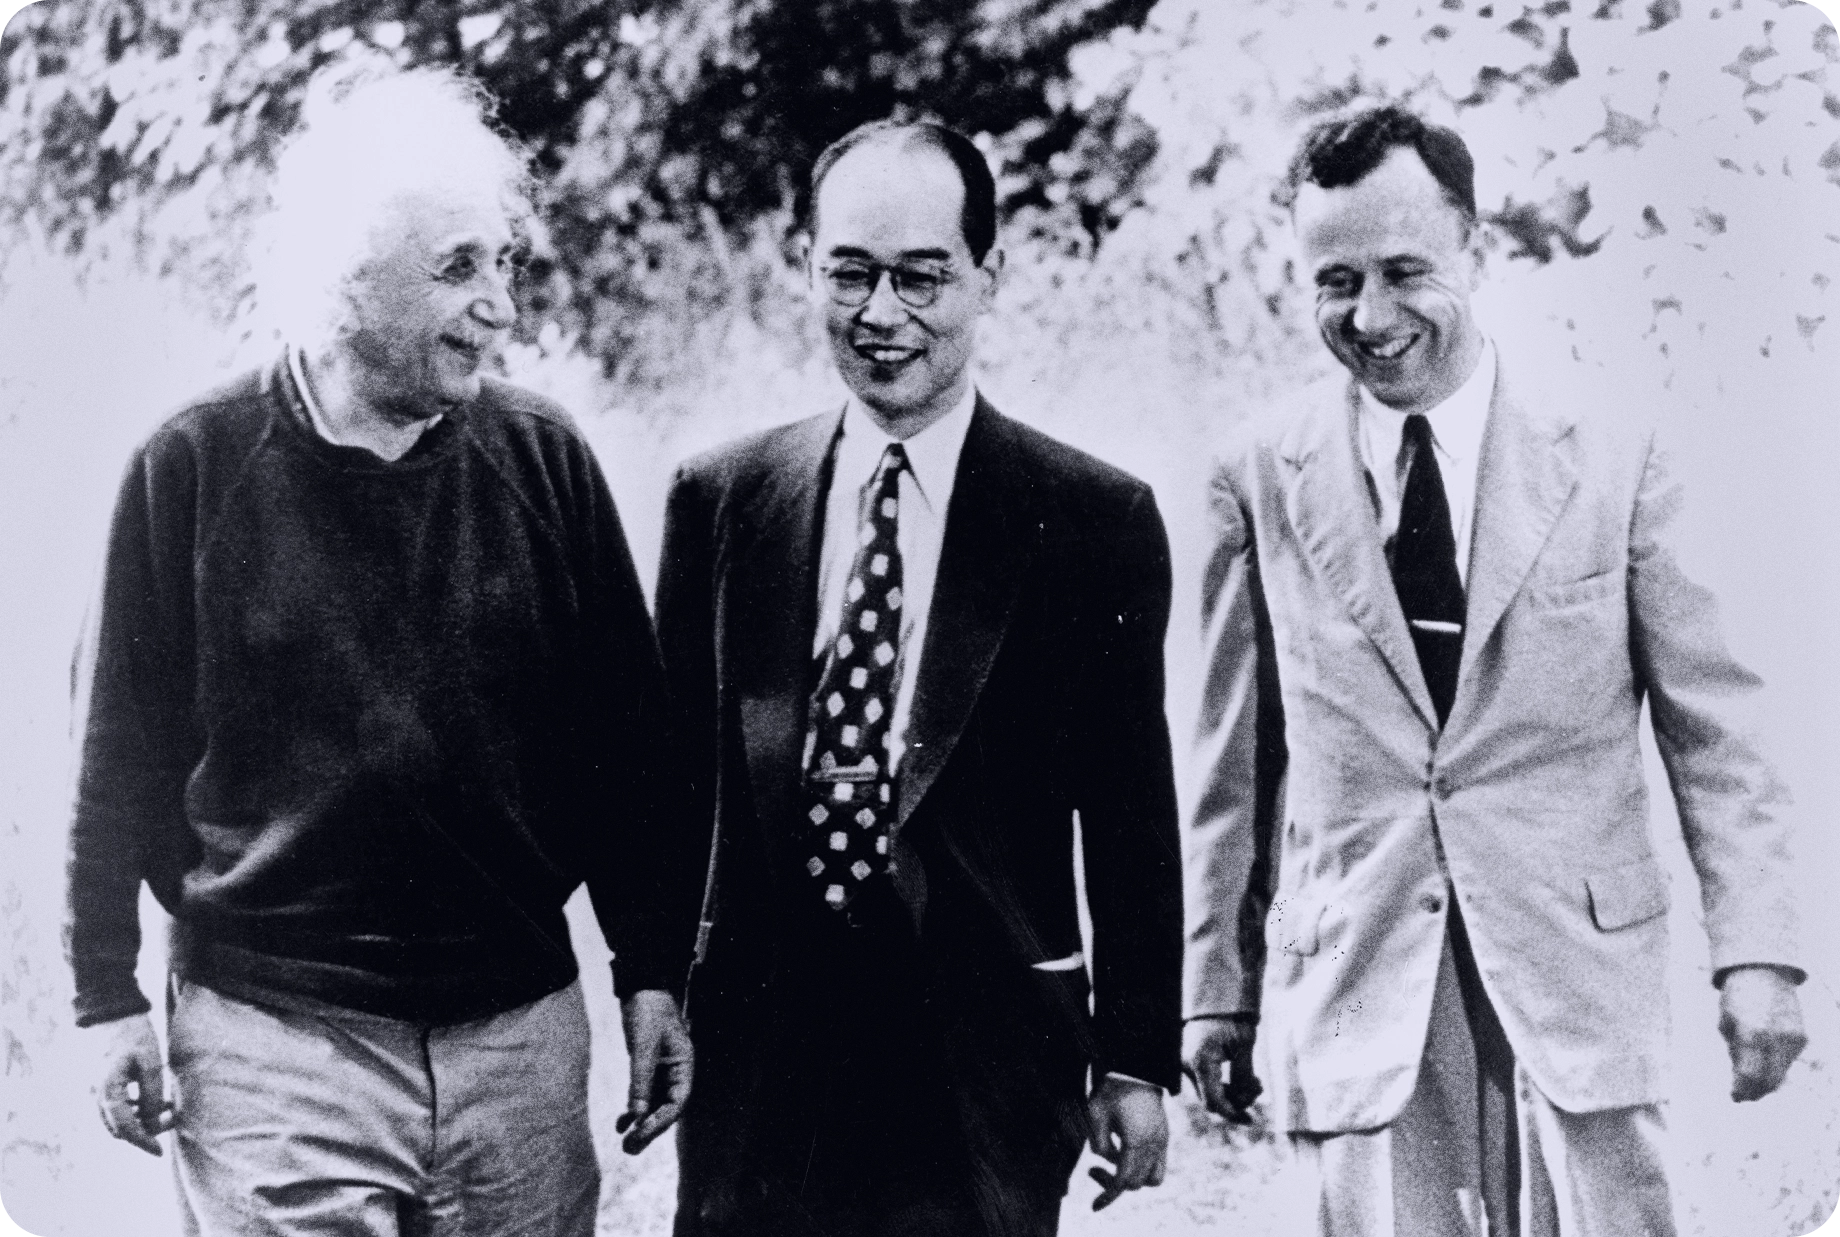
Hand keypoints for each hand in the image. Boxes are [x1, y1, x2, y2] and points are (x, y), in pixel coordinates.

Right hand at [92, 1014, 171, 1154]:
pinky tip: (154, 1099)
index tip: (160, 1151)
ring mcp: (95, 1093)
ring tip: (168, 1105)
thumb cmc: (134, 1036)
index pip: (125, 1128)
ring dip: (141, 1120)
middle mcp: (96, 1096)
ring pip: (117, 1121)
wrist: (113, 1016)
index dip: (143, 1141)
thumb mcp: (152, 1062)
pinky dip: (134, 1110)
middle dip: (146, 1130)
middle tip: (172, 1116)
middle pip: (120, 1129)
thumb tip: (153, 1121)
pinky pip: (115, 1109)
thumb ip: (152, 1093)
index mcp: (108, 1091)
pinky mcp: (100, 1088)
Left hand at [615, 989, 692, 1153]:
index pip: (677, 1102)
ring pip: (654, 1106)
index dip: (660, 1121)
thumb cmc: (648, 1012)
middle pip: (666, 1109)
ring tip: (625, 1146)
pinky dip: (633, 1111)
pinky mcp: (648, 1069)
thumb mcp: (643, 1047)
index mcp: (685, 1065)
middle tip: (630, 1150)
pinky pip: (643, 1096)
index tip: (641, 1134)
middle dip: (650, 1130)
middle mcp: (676, 1072)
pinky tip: (619, 1125)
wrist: (641, 987)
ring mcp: (663, 1071)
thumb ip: (640, 1081)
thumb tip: (637, 1115)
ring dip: (641, 1125)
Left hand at [1084, 1075, 1167, 1210]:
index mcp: (1137, 1141)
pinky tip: (1123, 1152)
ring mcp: (1163, 1140)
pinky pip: (1158, 1164)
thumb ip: (1099, 1143)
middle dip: (1114, 1183)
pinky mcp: (1164, 1136)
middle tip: (1092, 1169)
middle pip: (1137, 1183)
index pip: (1124, 1181)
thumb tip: (1105, 1160)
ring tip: (1113, 1161)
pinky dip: (1142, 1167)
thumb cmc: (1112, 1088)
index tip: (1095, 1204)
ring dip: (1133, 1178)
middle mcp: (1154, 1144)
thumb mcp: (1096, 1114)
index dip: (1108, 1194)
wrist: (1136, 1067)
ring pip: (1153, 1178)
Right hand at [1181, 1015, 1260, 1122]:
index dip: (1233, 1114)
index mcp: (1200, 1061)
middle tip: (1259, 1087)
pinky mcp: (1189, 1062)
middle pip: (1211, 1100)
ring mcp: (1186, 1064)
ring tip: (1256, 1081)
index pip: (1214, 1102)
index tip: (1252, 1120)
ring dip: (1232, 1093)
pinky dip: (1224, 1085)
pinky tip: (1242, 1078)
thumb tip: (1244, 1102)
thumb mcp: (1245, 1045)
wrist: (1215, 998)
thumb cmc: (1232, 1017)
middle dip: (1237, 1101)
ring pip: (1209, 1092)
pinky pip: (1206, 1083)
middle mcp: (1188, 1065)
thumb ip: (1244, 1076)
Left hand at [1718, 965, 1806, 1101]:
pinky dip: (1776, 1067)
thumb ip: (1734, 1051)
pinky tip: (1764, 1064)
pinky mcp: (1801, 1038)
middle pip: (1769, 1081)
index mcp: (1752, 1034)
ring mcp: (1792, 1039)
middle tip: (1743, 1096)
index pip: (1749, 1075)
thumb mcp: (1726, 1022)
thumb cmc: (1737, 996)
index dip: (1741, 1090)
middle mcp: (1776, 1039)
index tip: (1734, 1097)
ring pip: (1781, 1074)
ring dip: (1766, 1082)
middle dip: (1755, 1092)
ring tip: (1752, 1084)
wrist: (1764, 972)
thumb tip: (1739, 1079)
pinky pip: (1788, 1062)